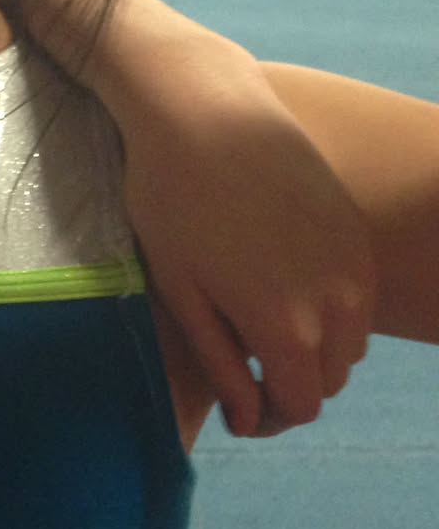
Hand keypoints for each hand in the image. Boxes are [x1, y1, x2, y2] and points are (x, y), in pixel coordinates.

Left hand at [118, 34, 376, 436]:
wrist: (204, 109)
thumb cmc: (170, 198)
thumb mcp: (180, 289)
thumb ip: (221, 363)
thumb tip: (249, 419)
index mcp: (286, 326)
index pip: (301, 406)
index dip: (268, 416)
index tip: (238, 406)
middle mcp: (335, 302)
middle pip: (328, 379)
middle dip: (290, 382)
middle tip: (245, 365)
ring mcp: (353, 264)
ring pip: (349, 341)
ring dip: (314, 346)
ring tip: (260, 320)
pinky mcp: (355, 230)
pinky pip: (357, 297)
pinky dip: (330, 307)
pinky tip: (283, 282)